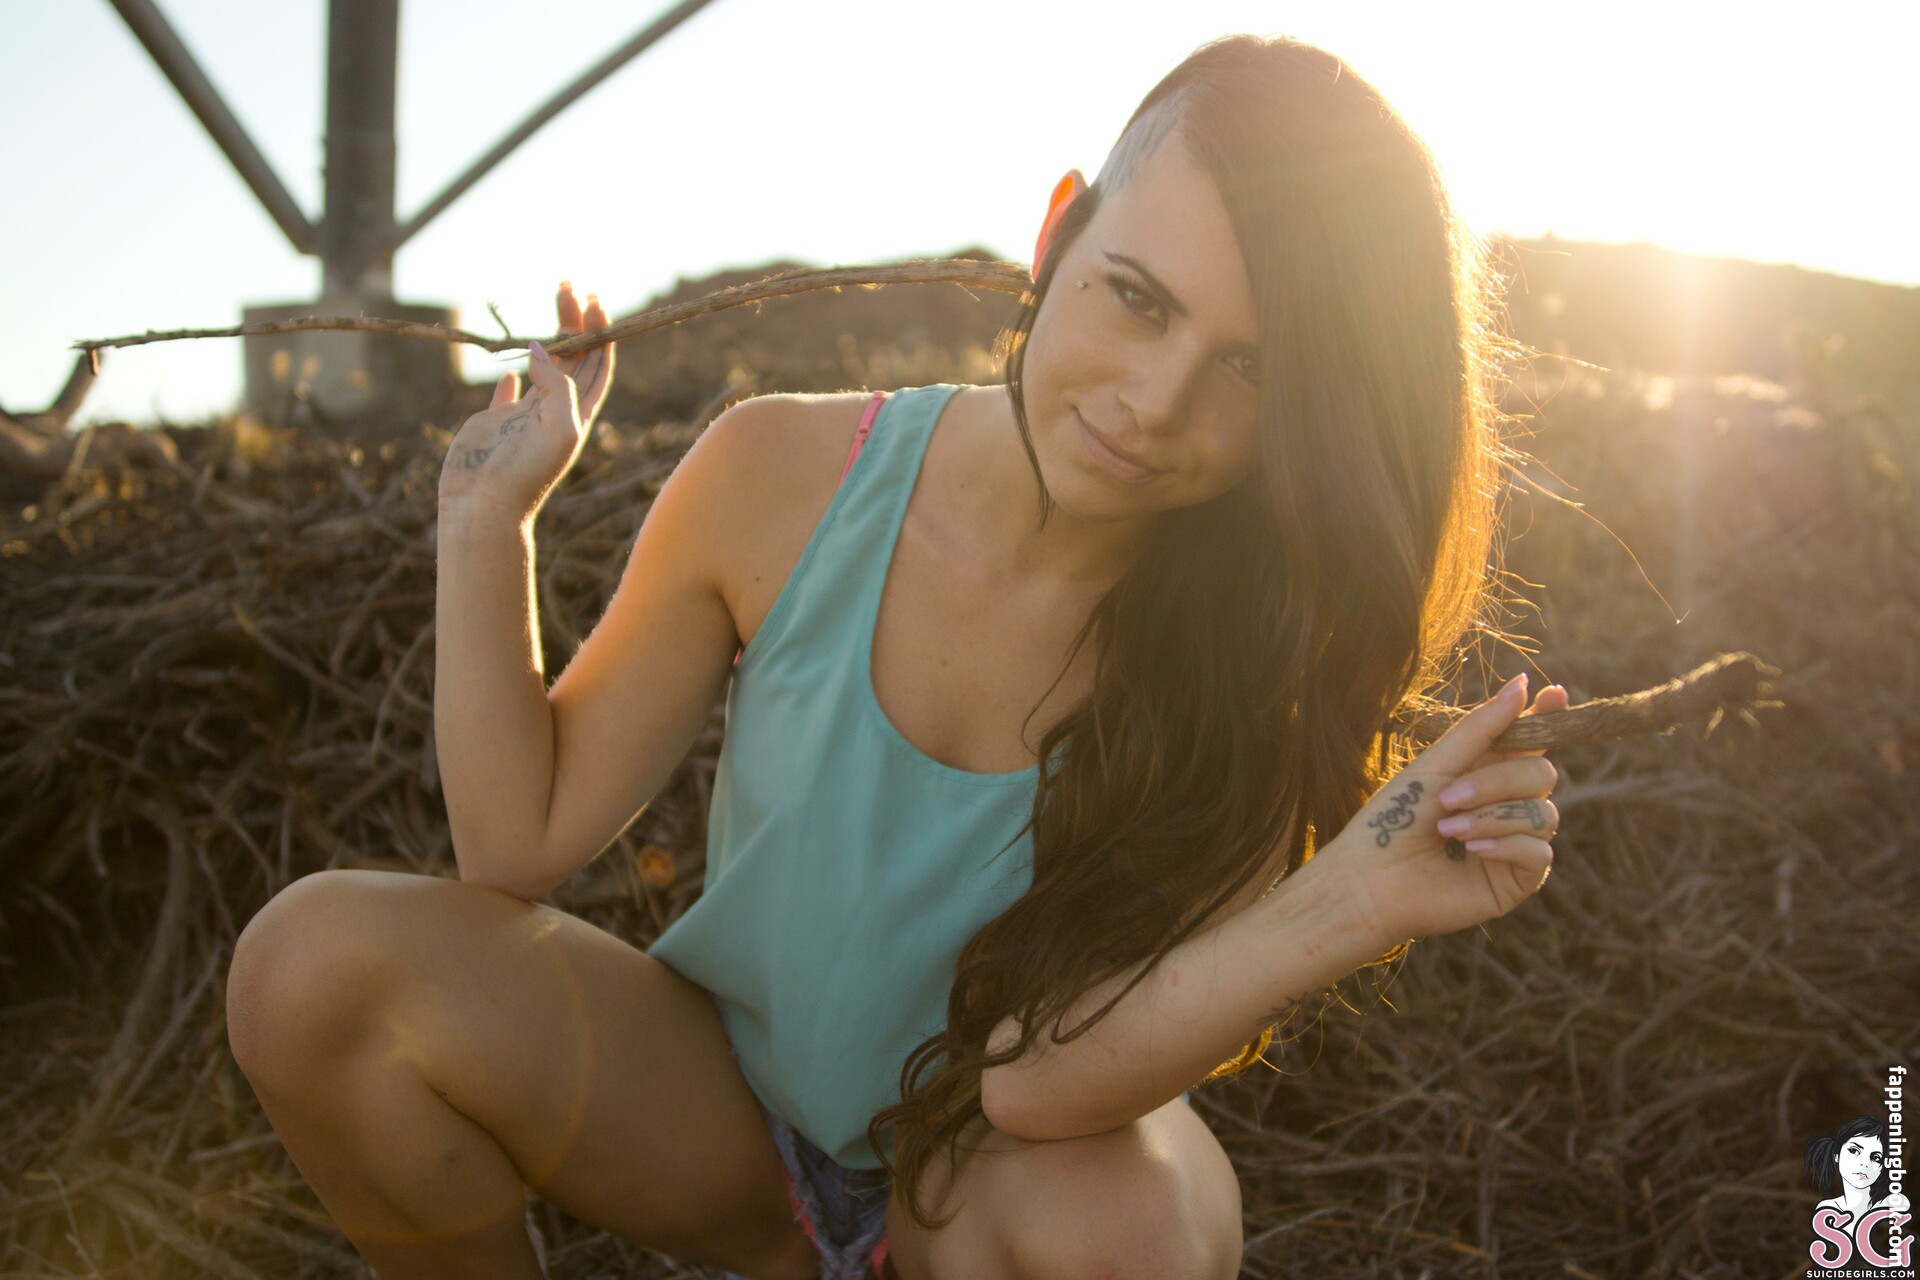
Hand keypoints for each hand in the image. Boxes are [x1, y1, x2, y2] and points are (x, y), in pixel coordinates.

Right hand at [438, 282, 615, 517]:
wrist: (484, 506)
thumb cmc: (527, 472)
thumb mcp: (559, 426)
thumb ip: (557, 384)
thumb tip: (540, 348)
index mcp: (578, 414)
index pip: (597, 364)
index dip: (600, 332)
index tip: (595, 300)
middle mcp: (555, 412)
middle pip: (572, 357)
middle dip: (574, 321)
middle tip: (567, 286)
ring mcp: (525, 415)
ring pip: (543, 366)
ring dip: (548, 335)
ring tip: (551, 305)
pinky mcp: (495, 420)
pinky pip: (508, 391)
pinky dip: (513, 373)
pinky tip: (514, 359)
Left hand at [1328, 673, 1567, 943]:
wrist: (1370, 880)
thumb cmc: (1394, 819)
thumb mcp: (1437, 764)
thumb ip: (1482, 727)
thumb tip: (1523, 683)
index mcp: (1486, 770)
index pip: (1530, 740)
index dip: (1547, 716)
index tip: (1554, 692)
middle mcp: (1507, 804)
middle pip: (1542, 774)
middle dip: (1498, 781)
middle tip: (1448, 798)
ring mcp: (1515, 841)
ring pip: (1545, 814)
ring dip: (1494, 815)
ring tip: (1448, 830)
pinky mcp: (1516, 879)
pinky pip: (1541, 853)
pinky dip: (1506, 844)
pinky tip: (1472, 849)